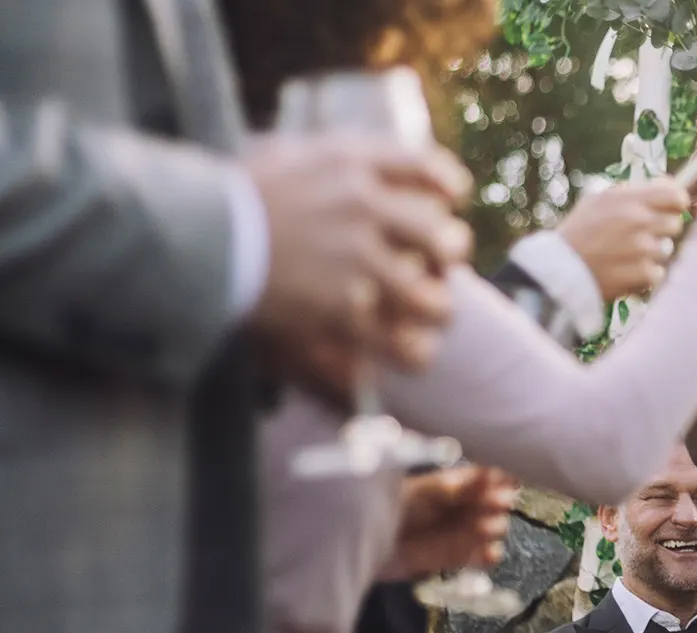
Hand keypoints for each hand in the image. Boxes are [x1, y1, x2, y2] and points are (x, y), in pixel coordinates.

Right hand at [244, 136, 471, 399]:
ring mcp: (355, 259)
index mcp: (351, 163)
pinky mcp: (339, 308)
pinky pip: (400, 340)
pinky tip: (411, 352)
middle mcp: (363, 206)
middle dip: (448, 255)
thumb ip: (333, 161)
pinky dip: (412, 350)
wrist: (188, 235)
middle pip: (443, 235)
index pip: (429, 168)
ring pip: (432, 296)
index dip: (449, 189)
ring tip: (429, 313)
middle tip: (437, 265)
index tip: (450, 203)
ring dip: (436, 308)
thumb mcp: (285, 155)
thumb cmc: (228, 196)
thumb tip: (370, 168)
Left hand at [387, 466, 518, 580]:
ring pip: (493, 528)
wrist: (365, 542)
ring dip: (493, 528)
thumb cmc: (392, 508)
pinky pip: (482, 556)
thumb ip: (460, 487)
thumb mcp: (426, 492)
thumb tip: (492, 474)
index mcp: (456, 483)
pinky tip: (488, 554)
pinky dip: (487, 556)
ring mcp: (461, 531)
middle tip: (498, 504)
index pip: (490, 477)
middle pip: (496, 502)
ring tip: (485, 529)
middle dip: (498, 503)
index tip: (511, 480)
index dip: (502, 478)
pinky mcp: (456, 557)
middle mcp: (463, 506)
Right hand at [555, 181, 688, 301]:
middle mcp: (638, 221)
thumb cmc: (579, 233)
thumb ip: (632, 192)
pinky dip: (644, 275)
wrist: (557, 269)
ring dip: (651, 254)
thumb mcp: (599, 201)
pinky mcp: (642, 274)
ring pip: (666, 249)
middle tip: (640, 236)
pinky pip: (658, 272)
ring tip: (625, 255)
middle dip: (661, 230)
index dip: (676, 202)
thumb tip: (668, 185)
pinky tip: (624, 272)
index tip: (670, 209)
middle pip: (675, 223)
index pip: (676, 195)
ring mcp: (642, 249)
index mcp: (628, 199)